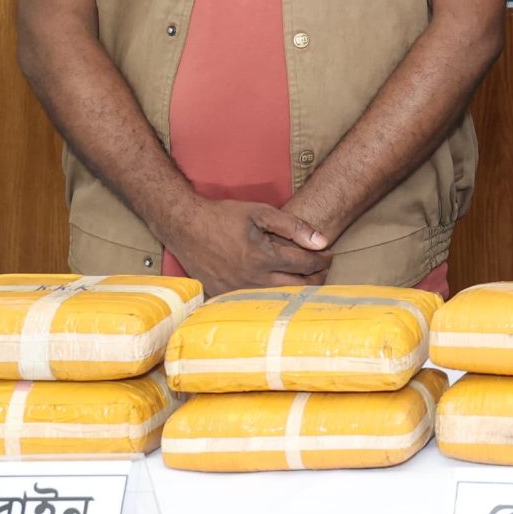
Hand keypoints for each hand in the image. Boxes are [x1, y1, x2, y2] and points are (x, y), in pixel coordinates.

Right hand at [160, 197, 329, 294]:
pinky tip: (279, 283)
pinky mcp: (225, 296)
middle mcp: (252, 280)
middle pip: (298, 287)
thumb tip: (321, 242)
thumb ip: (294, 226)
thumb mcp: (260, 212)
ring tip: (305, 275)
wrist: (185, 227)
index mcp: (263, 258)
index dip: (322, 259)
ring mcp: (237, 291)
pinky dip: (274, 294)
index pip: (306, 265)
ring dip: (298, 288)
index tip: (327, 254)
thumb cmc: (223, 217)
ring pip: (280, 298)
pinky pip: (257, 301)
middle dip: (317, 276)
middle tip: (322, 266)